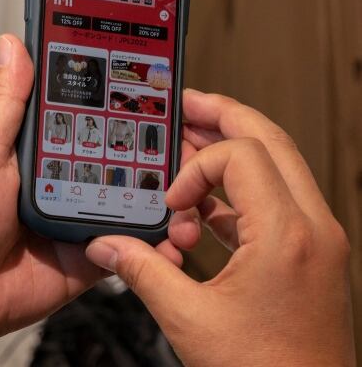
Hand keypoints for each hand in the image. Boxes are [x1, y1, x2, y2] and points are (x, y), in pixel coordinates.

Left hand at [0, 35, 187, 343]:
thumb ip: (5, 102)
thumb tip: (12, 44)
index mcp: (28, 148)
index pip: (79, 114)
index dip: (111, 100)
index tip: (149, 82)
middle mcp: (54, 179)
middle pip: (112, 155)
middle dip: (149, 149)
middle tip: (189, 137)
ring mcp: (70, 218)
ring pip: (126, 199)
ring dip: (157, 194)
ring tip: (190, 185)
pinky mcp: (82, 257)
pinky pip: (124, 246)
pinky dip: (149, 242)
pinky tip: (171, 232)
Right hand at [86, 90, 354, 365]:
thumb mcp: (189, 319)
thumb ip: (141, 271)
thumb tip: (105, 245)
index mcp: (286, 235)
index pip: (242, 155)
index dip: (197, 166)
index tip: (172, 201)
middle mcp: (313, 228)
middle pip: (271, 140)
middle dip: (223, 116)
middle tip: (185, 104)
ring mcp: (318, 241)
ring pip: (279, 166)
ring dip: (232, 154)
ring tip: (191, 148)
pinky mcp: (312, 257)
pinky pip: (278, 201)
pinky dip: (240, 194)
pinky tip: (204, 210)